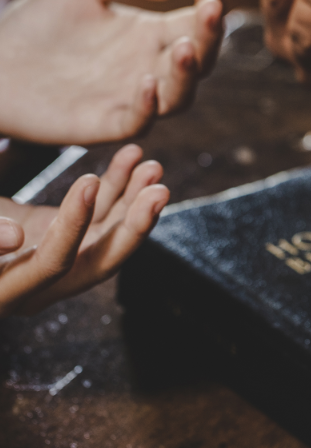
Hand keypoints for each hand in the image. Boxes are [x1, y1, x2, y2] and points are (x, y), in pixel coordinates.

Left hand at [0, 0, 223, 144]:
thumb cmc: (40, 20)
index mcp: (152, 34)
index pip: (196, 23)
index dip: (211, 4)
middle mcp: (151, 67)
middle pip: (200, 59)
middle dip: (210, 36)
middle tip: (210, 10)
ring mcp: (133, 98)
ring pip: (179, 95)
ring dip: (187, 74)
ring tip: (184, 48)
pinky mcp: (108, 123)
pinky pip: (140, 121)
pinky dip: (148, 106)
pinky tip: (146, 82)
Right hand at [0, 144, 167, 315]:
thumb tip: (15, 239)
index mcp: (9, 290)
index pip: (54, 264)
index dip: (73, 226)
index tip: (87, 180)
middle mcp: (42, 284)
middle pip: (100, 262)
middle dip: (134, 225)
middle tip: (159, 188)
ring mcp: (61, 260)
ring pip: (110, 237)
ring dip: (134, 200)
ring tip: (152, 165)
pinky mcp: (70, 238)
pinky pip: (104, 217)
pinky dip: (120, 187)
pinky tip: (134, 157)